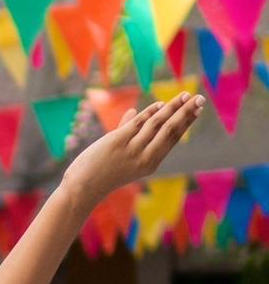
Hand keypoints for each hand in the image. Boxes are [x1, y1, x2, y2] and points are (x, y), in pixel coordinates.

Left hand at [62, 91, 205, 204]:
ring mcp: (132, 149)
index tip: (197, 110)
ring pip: (157, 124)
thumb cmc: (100, 173)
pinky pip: (138, 123)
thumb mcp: (119, 155)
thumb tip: (134, 111)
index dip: (186, 123)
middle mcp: (145, 157)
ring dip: (172, 107)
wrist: (83, 188)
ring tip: (185, 95)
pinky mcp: (118, 142)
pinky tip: (160, 103)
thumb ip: (127, 132)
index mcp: (150, 163)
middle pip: (171, 130)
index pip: (172, 139)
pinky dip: (149, 112)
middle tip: (201, 98)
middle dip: (186, 112)